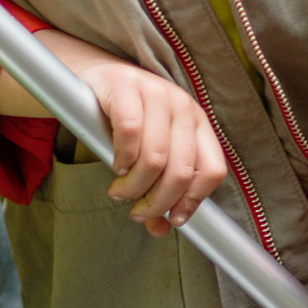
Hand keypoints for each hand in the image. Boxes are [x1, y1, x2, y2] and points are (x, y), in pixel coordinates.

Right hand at [0, 32, 226, 236]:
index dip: (193, 201)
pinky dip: (122, 158)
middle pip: (181, 171)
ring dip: (134, 186)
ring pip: (155, 158)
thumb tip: (160, 229)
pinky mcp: (127, 87)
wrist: (95, 78)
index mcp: (198, 123)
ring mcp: (157, 93)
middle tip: (138, 212)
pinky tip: (116, 165)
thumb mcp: (148, 153)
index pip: (212, 170)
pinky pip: (130, 133)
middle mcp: (183, 107)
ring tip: (120, 192)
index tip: (172, 219)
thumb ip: (157, 190)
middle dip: (157, 201)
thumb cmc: (126, 120)